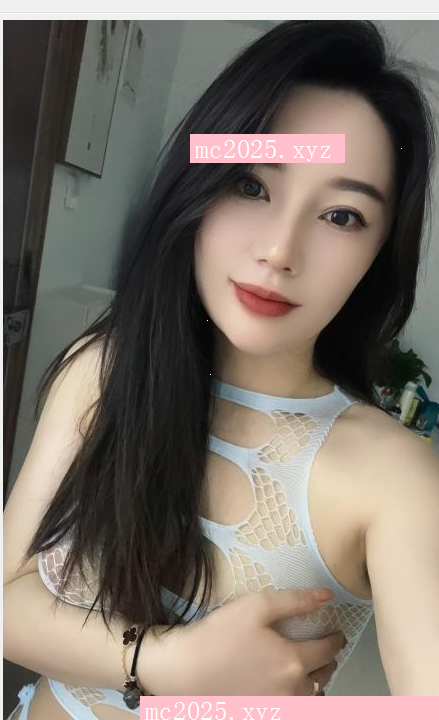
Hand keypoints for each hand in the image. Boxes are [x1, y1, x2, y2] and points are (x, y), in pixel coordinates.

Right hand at [138, 586, 345, 695]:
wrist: (182, 671)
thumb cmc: (219, 635)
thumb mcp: (256, 606)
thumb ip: (295, 601)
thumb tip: (327, 596)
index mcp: (293, 662)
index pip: (329, 650)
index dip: (336, 639)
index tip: (338, 632)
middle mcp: (292, 690)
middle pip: (325, 676)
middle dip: (329, 660)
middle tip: (325, 647)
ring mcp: (276, 707)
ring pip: (311, 696)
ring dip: (316, 680)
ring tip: (309, 666)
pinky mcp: (261, 713)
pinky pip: (292, 706)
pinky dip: (297, 694)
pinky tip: (285, 682)